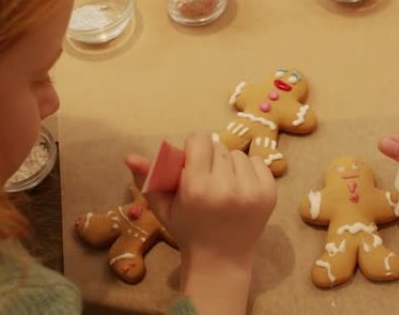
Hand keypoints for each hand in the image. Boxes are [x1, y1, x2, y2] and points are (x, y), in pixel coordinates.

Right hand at [125, 133, 275, 314]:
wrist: (221, 259)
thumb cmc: (188, 229)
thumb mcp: (163, 206)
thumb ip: (147, 178)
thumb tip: (129, 156)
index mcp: (196, 188)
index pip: (199, 140)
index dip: (193, 149)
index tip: (191, 163)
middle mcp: (226, 187)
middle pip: (218, 146)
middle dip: (210, 158)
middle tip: (206, 179)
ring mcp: (251, 191)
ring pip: (238, 154)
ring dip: (229, 165)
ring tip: (222, 186)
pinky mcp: (269, 194)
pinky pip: (258, 162)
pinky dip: (249, 170)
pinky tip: (240, 188)